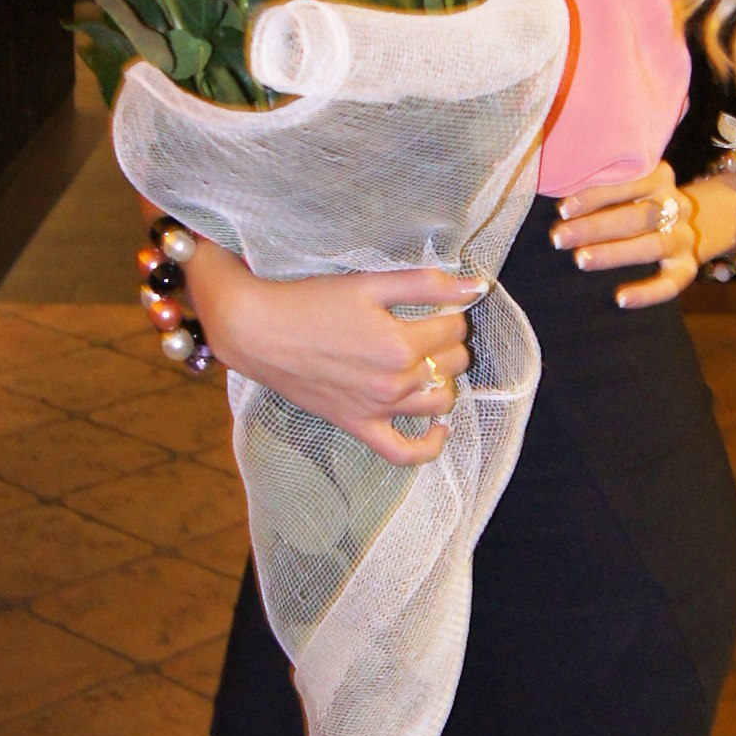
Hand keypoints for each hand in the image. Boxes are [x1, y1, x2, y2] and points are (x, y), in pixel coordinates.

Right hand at [187, 241, 483, 465]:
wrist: (259, 332)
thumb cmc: (311, 302)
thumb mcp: (370, 284)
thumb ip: (426, 285)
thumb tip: (476, 287)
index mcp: (400, 344)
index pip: (454, 329)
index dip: (450, 311)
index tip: (433, 304)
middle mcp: (394, 382)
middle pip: (453, 363)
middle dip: (448, 342)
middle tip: (426, 325)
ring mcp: (378, 409)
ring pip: (440, 401)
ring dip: (444, 379)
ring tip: (428, 360)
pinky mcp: (358, 426)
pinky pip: (403, 452)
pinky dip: (429, 445)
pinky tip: (439, 427)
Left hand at [550, 161, 697, 308]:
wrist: (693, 222)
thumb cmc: (638, 203)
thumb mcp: (630, 187)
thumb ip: (605, 189)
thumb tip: (562, 207)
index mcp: (660, 179)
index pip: (629, 183)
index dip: (595, 196)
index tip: (563, 210)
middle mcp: (676, 207)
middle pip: (637, 216)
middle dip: (595, 227)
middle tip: (559, 238)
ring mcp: (683, 238)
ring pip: (652, 246)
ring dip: (614, 253)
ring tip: (580, 260)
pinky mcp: (688, 268)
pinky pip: (670, 284)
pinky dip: (647, 293)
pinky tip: (620, 299)